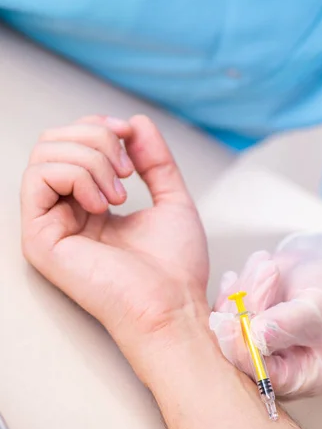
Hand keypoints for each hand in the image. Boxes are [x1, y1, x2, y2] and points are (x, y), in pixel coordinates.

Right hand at [21, 115, 208, 380]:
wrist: (173, 306)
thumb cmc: (175, 268)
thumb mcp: (172, 198)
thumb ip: (154, 159)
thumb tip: (135, 122)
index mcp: (91, 204)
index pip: (72, 143)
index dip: (99, 126)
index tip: (130, 134)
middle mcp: (66, 212)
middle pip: (53, 140)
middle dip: (96, 138)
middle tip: (125, 169)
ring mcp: (50, 225)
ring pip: (45, 153)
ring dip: (92, 159)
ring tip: (118, 195)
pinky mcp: (40, 239)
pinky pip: (39, 178)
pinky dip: (77, 175)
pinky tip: (102, 204)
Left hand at [210, 233, 321, 397]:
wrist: (317, 269)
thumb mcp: (317, 306)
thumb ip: (289, 323)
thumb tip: (256, 336)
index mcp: (301, 379)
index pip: (264, 378)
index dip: (245, 350)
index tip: (237, 318)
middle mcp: (271, 373)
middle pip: (237, 352)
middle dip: (248, 305)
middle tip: (269, 268)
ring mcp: (248, 353)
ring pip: (225, 328)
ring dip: (243, 289)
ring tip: (268, 265)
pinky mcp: (232, 333)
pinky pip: (217, 313)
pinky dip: (232, 287)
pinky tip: (253, 270)